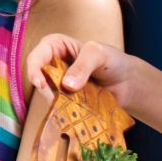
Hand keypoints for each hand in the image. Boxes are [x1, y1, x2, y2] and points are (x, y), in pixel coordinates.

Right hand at [23, 33, 138, 105]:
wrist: (127, 82)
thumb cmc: (112, 60)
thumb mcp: (98, 54)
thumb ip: (83, 65)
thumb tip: (67, 85)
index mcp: (55, 46)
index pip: (37, 56)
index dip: (34, 69)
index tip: (40, 84)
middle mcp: (53, 66)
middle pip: (40, 78)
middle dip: (48, 90)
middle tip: (62, 98)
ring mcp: (58, 85)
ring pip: (48, 96)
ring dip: (59, 102)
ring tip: (77, 104)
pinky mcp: (66, 101)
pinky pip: (59, 108)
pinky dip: (65, 111)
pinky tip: (76, 114)